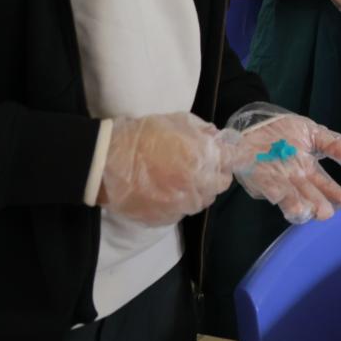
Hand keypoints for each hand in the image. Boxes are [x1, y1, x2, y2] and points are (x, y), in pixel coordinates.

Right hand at [100, 113, 232, 226]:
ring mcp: (182, 206)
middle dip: (215, 173)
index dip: (232, 155)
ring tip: (178, 179)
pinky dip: (177, 202)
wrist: (105, 162)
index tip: (227, 154)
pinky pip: (181, 211)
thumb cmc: (143, 136)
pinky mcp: (165, 219)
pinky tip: (163, 191)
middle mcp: (199, 186)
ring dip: (197, 189)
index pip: (235, 160)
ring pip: (202, 200)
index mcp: (205, 159)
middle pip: (221, 183)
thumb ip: (204, 131)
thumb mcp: (179, 121)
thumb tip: (217, 138)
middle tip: (199, 165)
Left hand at [224, 103, 340, 224]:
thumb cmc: (283, 129)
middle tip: (326, 212)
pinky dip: (275, 192)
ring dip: (297, 205)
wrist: (253, 122)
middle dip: (317, 204)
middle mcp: (293, 180)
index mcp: (307, 169)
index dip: (335, 193)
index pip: (324, 185)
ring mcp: (276, 181)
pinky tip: (282, 196)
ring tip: (305, 211)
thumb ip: (335, 145)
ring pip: (289, 196)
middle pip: (308, 194)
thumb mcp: (313, 132)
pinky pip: (267, 186)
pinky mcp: (257, 178)